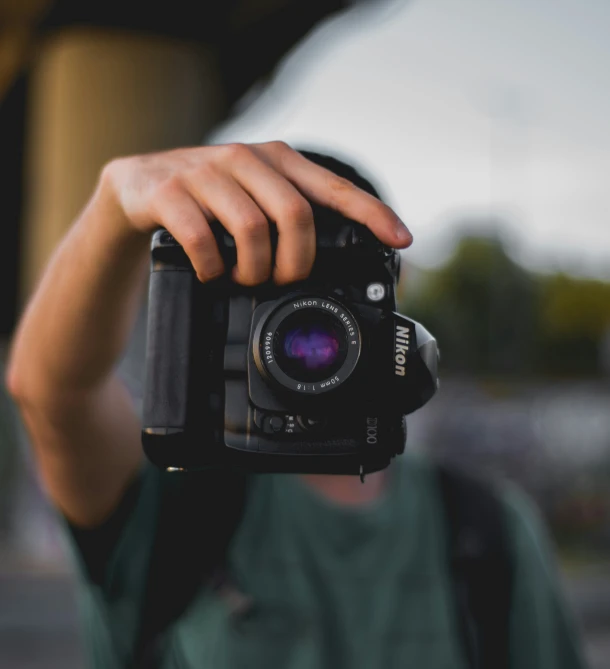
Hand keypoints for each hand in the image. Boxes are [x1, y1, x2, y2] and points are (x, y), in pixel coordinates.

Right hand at [101, 141, 412, 284]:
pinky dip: (212, 268)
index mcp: (277, 161)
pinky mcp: (167, 190)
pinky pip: (201, 239)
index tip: (401, 240)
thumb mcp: (253, 202)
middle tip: (283, 282)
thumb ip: (289, 219)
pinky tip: (210, 273)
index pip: (334, 187)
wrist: (136, 191)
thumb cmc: (208, 203)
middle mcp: (246, 159)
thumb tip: (338, 265)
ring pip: (252, 229)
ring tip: (244, 280)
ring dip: (253, 270)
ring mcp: (204, 171)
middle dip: (297, 262)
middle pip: (296, 215)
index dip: (371, 214)